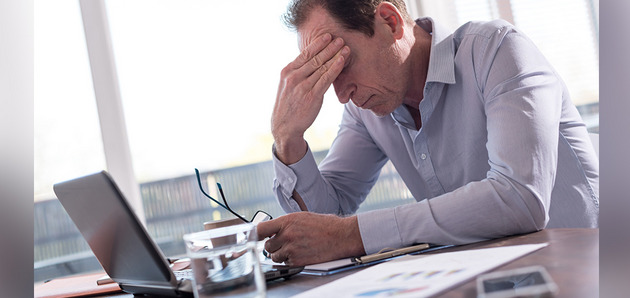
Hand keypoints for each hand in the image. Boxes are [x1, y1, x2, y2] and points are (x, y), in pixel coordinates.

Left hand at [257, 212, 364, 265]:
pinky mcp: (298, 260)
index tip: (253, 237)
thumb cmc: (325, 225)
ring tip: (295, 248)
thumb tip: (273, 231)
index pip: (261, 229)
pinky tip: (301, 253)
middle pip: (267, 246)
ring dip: (281, 254)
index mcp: (287, 221)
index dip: (255, 234)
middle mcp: (287, 235)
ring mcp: (291, 249)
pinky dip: (290, 261)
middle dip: (274, 246)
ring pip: (275, 256)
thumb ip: (286, 224)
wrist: (341, 236)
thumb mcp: (302, 217)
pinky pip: (285, 263)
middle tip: (284, 243)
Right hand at [271, 33, 349, 163]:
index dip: (318, 44)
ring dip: (335, 55)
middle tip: (340, 38)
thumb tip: (311, 62)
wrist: (284, 126)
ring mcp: (303, 86)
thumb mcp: (288, 85)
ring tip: (345, 48)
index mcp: (287, 71)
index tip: (327, 36)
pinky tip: (342, 61)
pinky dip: (335, 68)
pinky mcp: (312, 96)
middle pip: (315, 58)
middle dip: (329, 47)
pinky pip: (326, 79)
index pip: (305, 54)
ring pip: (322, 67)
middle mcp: (294, 77)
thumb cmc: (289, 104)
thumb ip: (298, 73)